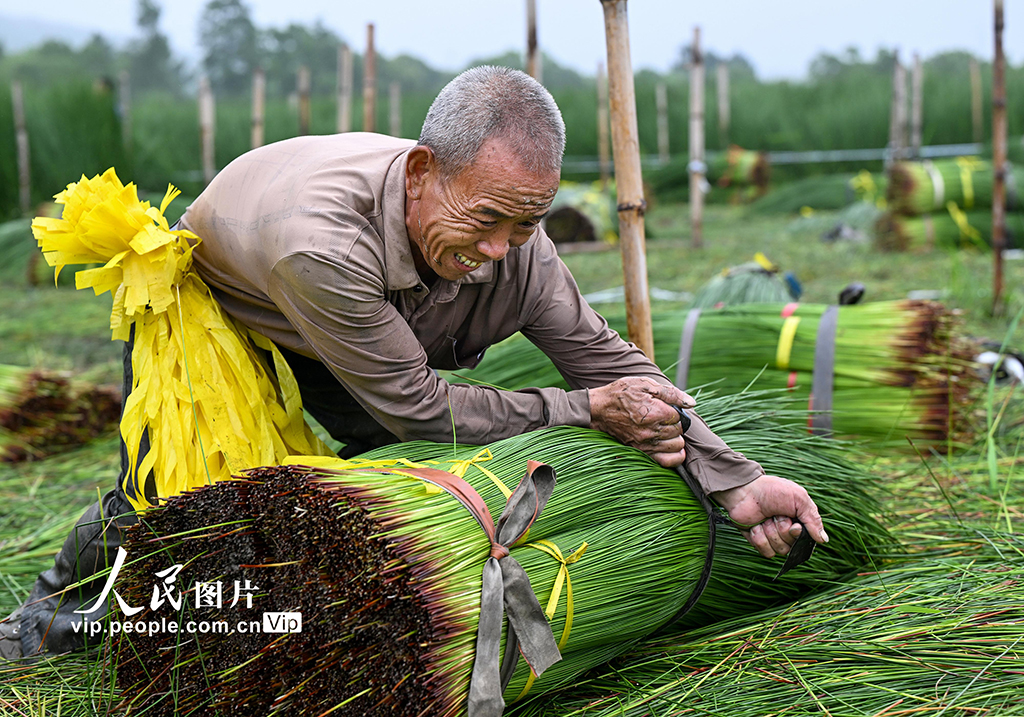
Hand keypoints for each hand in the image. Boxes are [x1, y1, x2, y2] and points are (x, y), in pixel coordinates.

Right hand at [588, 377, 694, 467]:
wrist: (599, 409)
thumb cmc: (622, 394)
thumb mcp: (645, 384)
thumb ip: (671, 393)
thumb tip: (691, 402)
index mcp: (655, 412)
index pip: (680, 417)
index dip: (676, 411)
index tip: (666, 408)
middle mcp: (651, 430)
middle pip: (679, 432)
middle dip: (676, 425)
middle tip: (665, 418)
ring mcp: (646, 443)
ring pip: (676, 446)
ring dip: (675, 439)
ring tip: (665, 431)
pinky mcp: (641, 451)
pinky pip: (666, 461)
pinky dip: (673, 456)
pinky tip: (671, 447)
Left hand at [710, 474, 827, 557]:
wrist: (745, 491)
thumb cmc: (772, 491)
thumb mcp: (798, 498)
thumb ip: (813, 519)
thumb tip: (823, 540)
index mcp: (800, 521)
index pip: (808, 540)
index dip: (798, 532)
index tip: (792, 522)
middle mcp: (788, 532)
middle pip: (792, 546)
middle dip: (782, 529)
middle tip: (775, 515)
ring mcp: (773, 538)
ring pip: (780, 550)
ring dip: (770, 532)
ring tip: (765, 518)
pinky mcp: (759, 542)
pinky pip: (766, 552)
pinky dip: (760, 537)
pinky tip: (756, 526)